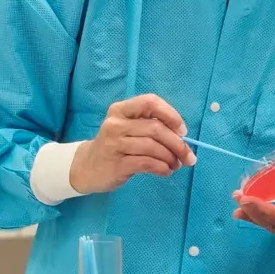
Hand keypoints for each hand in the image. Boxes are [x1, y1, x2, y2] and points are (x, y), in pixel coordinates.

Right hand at [70, 94, 195, 194]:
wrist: (86, 167)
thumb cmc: (115, 146)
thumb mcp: (127, 129)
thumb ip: (149, 127)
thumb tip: (182, 137)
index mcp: (120, 110)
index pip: (150, 102)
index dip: (170, 115)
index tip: (182, 131)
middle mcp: (115, 124)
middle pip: (155, 128)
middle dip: (177, 143)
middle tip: (188, 156)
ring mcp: (114, 144)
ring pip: (152, 147)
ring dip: (170, 157)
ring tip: (176, 165)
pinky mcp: (116, 164)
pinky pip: (146, 163)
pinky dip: (161, 167)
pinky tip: (166, 171)